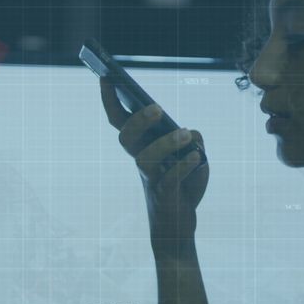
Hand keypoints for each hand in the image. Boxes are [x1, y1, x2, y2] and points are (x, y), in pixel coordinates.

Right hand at [99, 77, 208, 253]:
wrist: (178, 226)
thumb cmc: (183, 186)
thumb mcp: (195, 157)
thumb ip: (194, 140)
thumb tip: (191, 133)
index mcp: (143, 147)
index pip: (121, 121)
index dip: (110, 100)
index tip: (105, 77)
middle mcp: (142, 161)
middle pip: (127, 138)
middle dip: (138, 120)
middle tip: (157, 107)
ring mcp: (151, 180)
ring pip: (146, 159)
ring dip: (167, 143)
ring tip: (187, 134)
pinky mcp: (165, 197)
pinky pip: (170, 180)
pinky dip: (184, 167)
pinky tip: (198, 158)